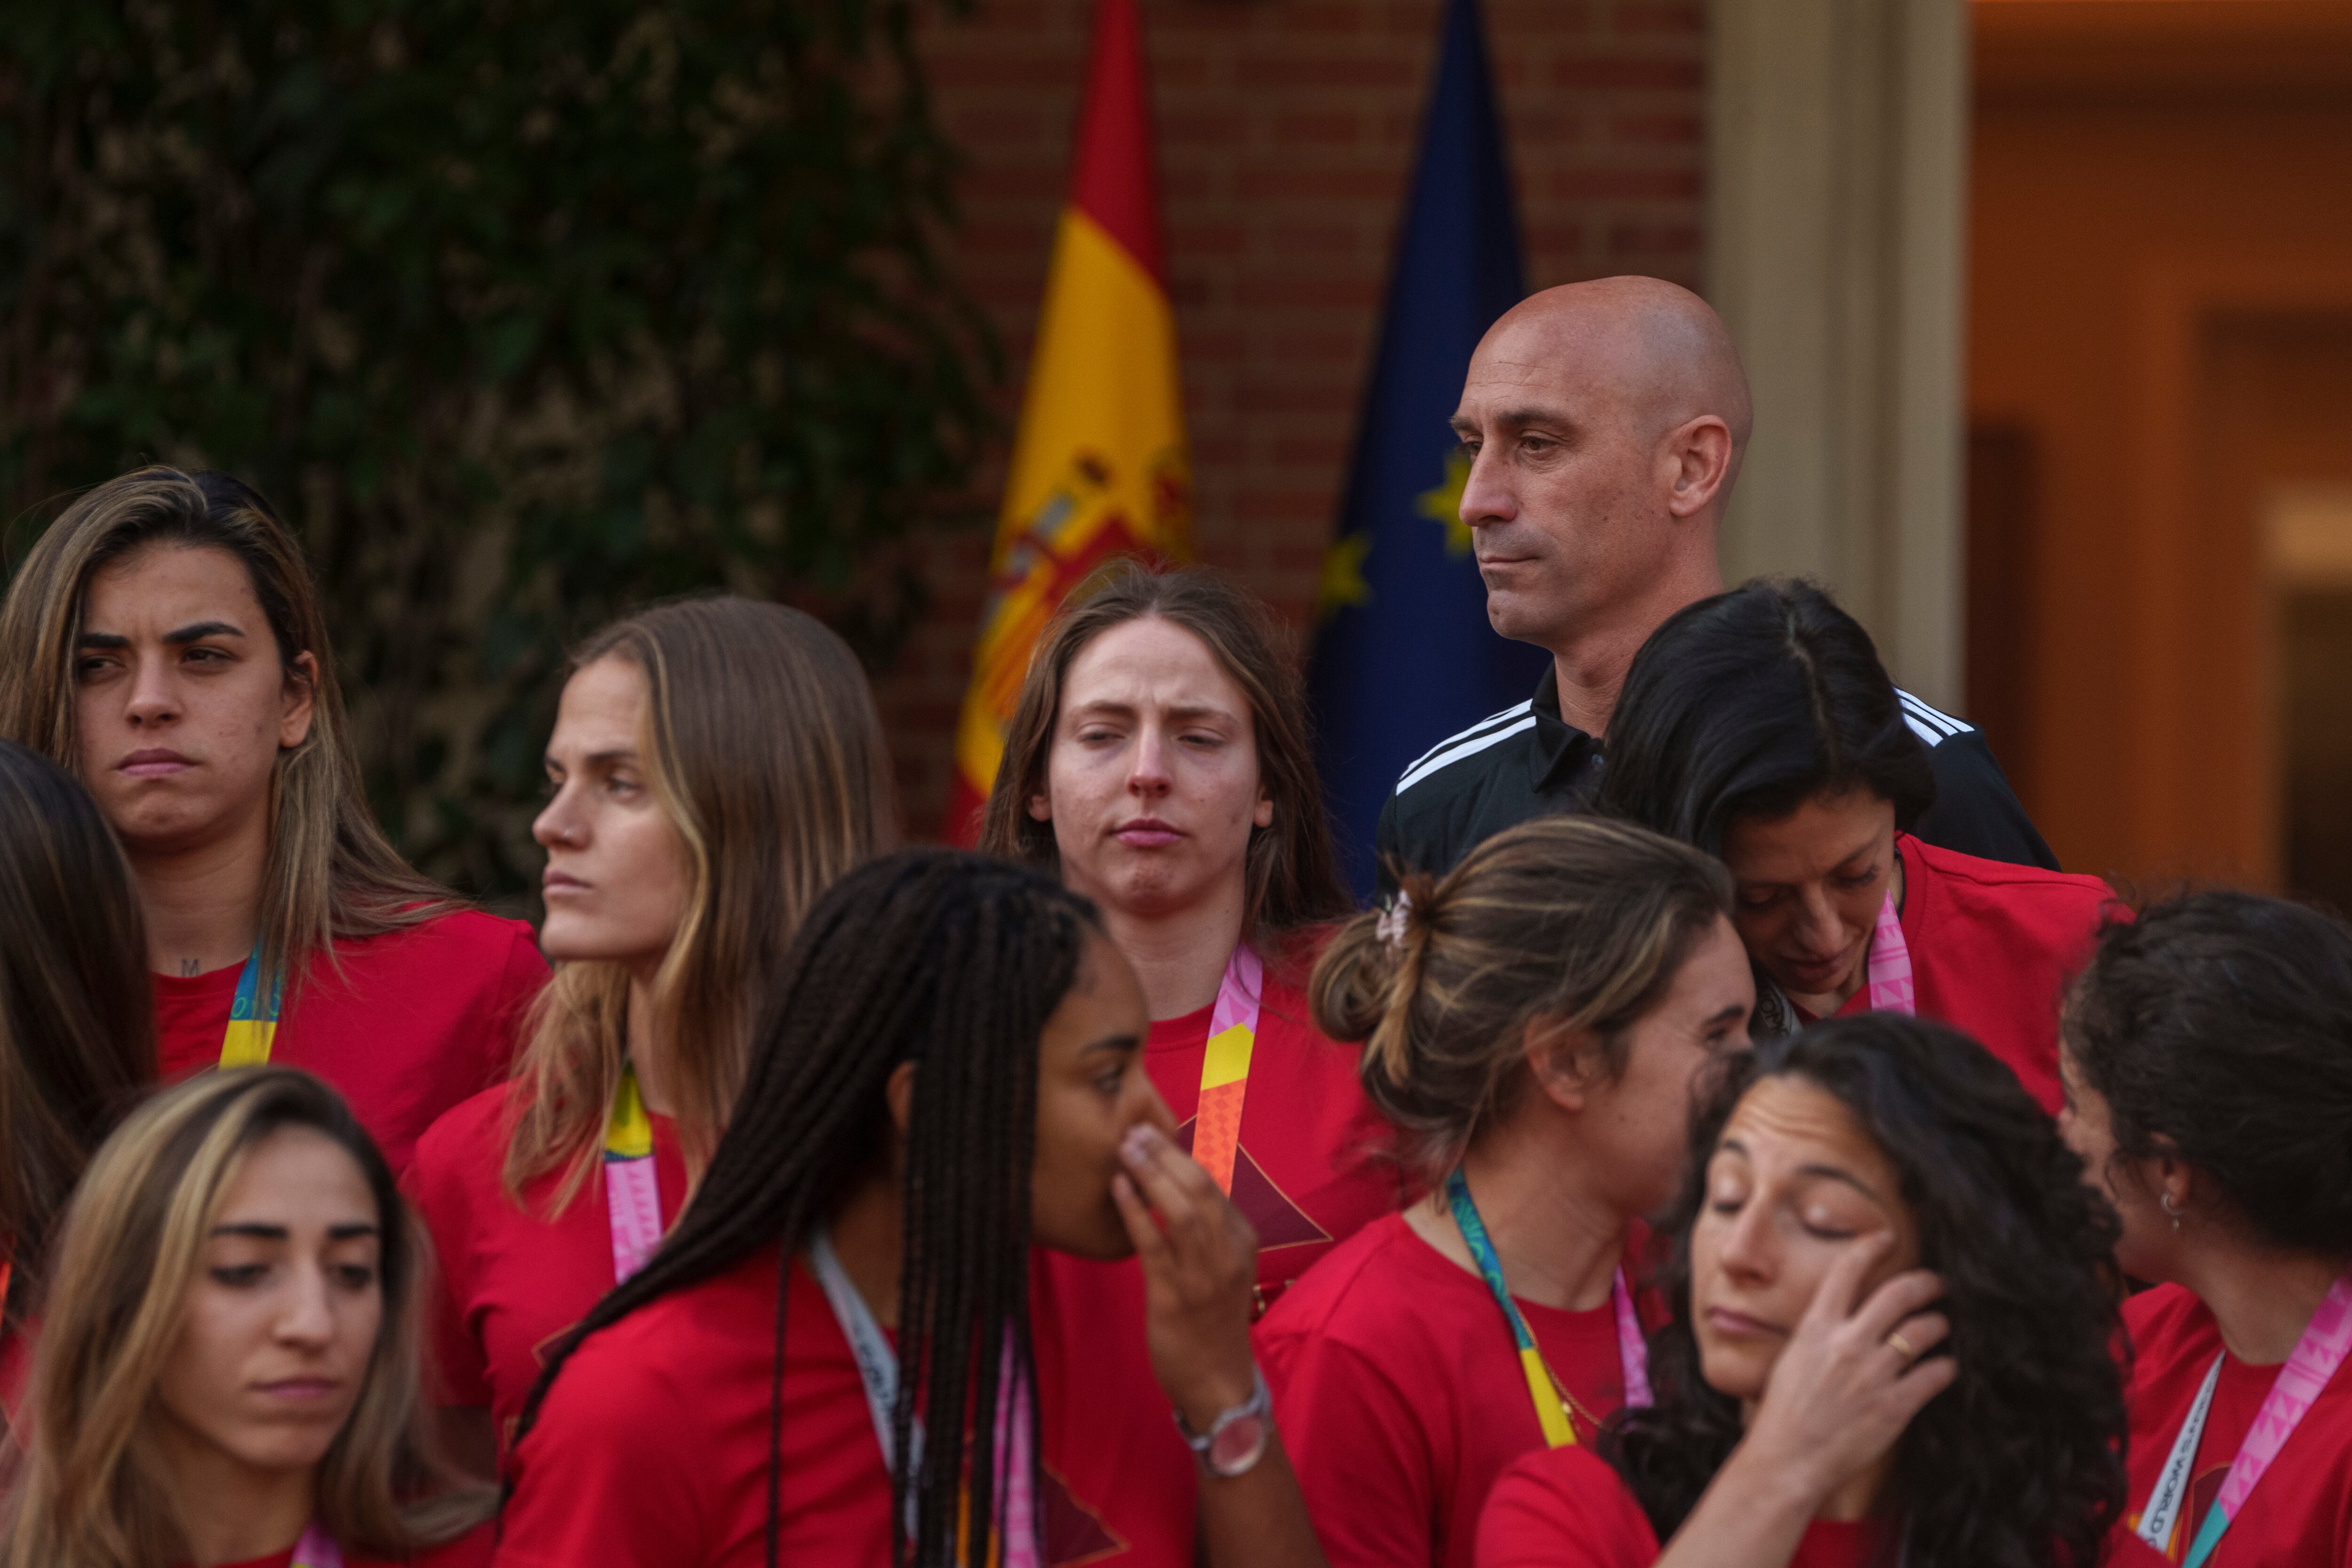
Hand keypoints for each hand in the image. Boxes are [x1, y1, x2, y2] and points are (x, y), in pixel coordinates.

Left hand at [1111, 1121, 1260, 1429]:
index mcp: (1242, 1240)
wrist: (1217, 1382)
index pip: (1215, 1185)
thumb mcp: (1222, 1267)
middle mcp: (1228, 1253)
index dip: (1183, 1153)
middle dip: (1166, 1154)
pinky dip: (1136, 1212)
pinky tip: (1118, 1189)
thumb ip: (1206, 1229)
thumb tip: (1175, 1182)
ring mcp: (1204, 1275)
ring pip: (1182, 1211)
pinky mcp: (1175, 1297)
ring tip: (1125, 1148)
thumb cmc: (1213, 1320)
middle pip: (1200, 1189)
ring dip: (1151, 1174)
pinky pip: (1154, 1245)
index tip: (1155, 1128)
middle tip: (1135, 1129)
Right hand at [1737, 1233, 1955, 1507]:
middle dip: (1925, 1282)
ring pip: (1923, 1331)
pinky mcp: (1895, 1406)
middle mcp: (1847, 1343)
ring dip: (1939, 1324)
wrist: (1787, 1458)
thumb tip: (1846, 1315)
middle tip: (1937, 1283)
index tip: (1887, 1238)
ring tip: (1942, 1325)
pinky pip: (1935, 1375)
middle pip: (1897, 1293)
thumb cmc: (1784, 1410)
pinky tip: (1947, 1367)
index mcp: (1816, 1327)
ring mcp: (1873, 1374)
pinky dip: (1946, 1367)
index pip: (1847, 1270)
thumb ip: (1820, 1333)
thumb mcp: (1793, 1357)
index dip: (1870, 1246)